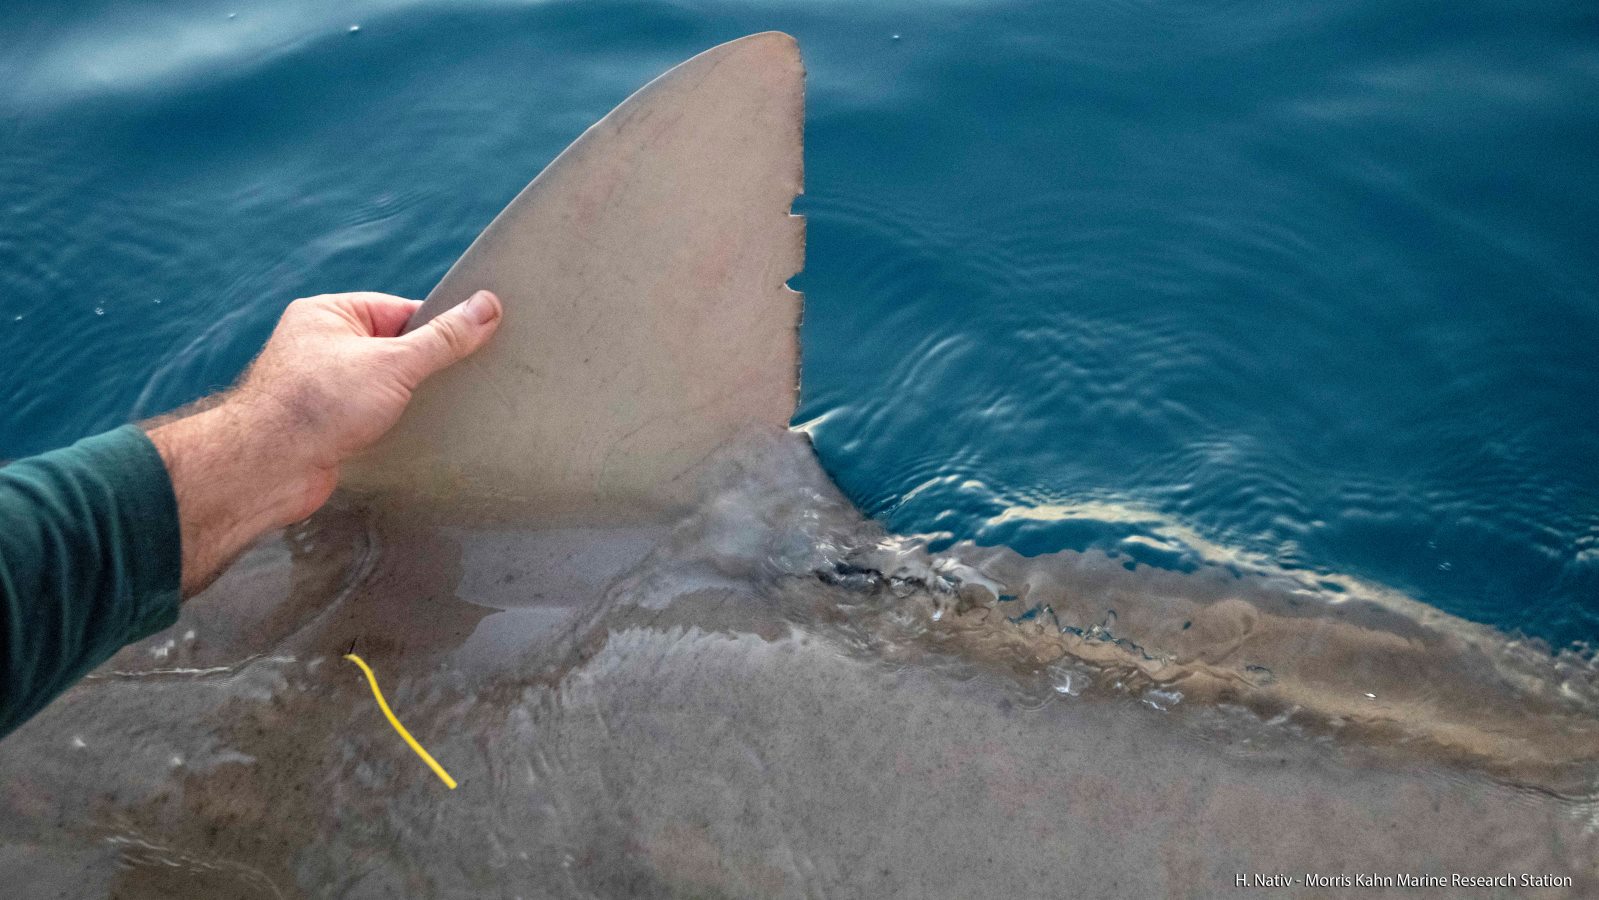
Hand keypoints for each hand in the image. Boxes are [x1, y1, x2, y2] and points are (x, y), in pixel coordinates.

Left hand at [148, 290, 502, 595]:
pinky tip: (412, 432)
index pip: (401, 311)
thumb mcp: (393, 363)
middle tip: (461, 381)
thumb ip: (443, 339)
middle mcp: (320, 344)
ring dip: (409, 398)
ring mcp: (321, 384)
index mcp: (329, 314)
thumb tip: (486, 306)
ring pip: (384, 384)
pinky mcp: (325, 422)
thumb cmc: (317, 405)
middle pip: (395, 347)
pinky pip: (371, 413)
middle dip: (425, 366)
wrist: (267, 468)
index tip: (475, 343)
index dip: (437, 328)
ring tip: (439, 409)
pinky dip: (392, 421)